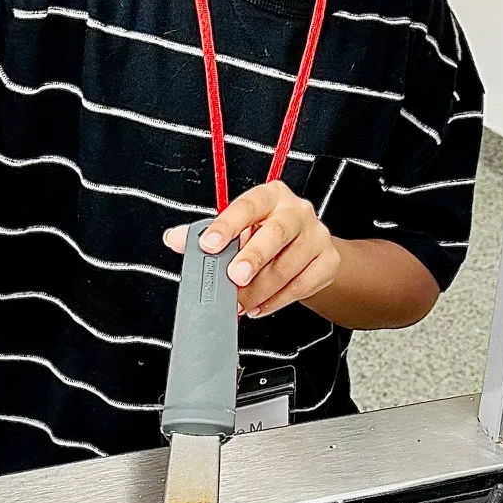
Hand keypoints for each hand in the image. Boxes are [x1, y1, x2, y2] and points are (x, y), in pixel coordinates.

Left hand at [163, 180, 340, 316]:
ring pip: (288, 266)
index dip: (227, 225)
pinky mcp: (328, 261)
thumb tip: (174, 239)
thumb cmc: (266, 234)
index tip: (208, 244)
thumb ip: (205, 233)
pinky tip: (259, 306)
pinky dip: (276, 301)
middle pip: (277, 233)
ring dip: (259, 290)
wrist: (309, 249)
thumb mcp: (237, 227)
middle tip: (234, 277)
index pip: (248, 206)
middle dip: (253, 257)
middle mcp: (297, 211)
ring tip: (240, 302)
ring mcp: (316, 236)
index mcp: (270, 196)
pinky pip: (301, 286)